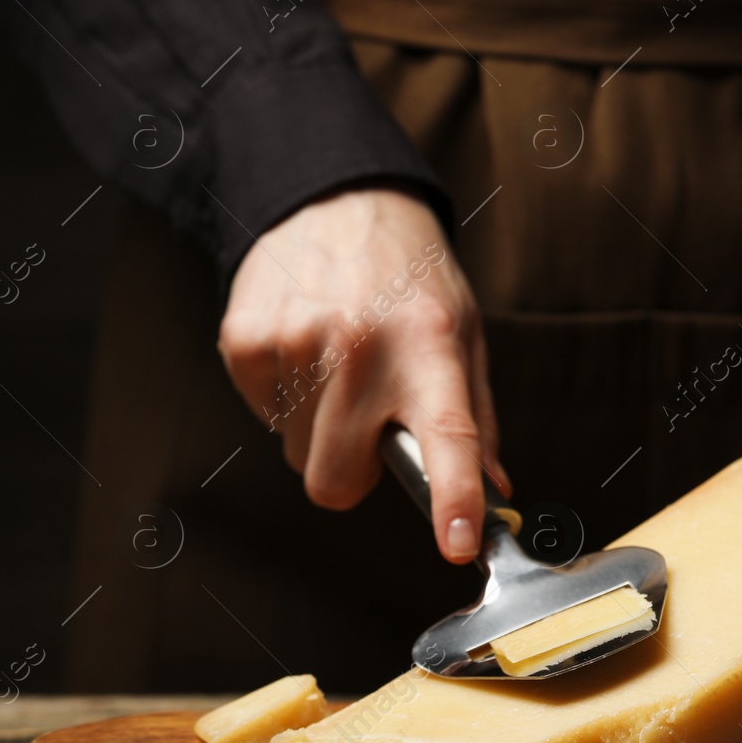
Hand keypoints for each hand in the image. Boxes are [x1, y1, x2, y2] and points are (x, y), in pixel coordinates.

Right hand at [217, 186, 506, 563]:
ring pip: (297, 454)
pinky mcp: (245, 339)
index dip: (452, 496)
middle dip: (352, 472)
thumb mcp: (464, 332)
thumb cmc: (410, 278)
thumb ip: (478, 418)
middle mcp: (362, 345)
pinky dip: (285, 398)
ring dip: (319, 428)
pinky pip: (264, 417)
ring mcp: (297, 340)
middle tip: (370, 423)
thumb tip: (497, 494)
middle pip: (336, 480)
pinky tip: (305, 347)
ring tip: (338, 364)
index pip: (448, 434)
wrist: (338, 198)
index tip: (460, 544)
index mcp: (431, 345)